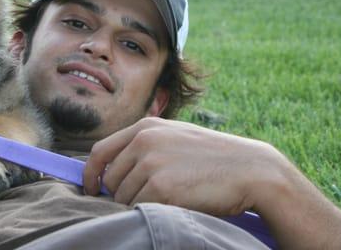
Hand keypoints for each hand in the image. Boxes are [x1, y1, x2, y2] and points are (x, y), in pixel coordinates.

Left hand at [83, 117, 279, 216]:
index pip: (100, 151)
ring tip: (168, 199)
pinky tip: (174, 206)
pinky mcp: (162, 188)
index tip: (91, 188)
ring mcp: (152, 164)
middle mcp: (144, 141)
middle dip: (122, 194)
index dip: (90, 173)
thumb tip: (112, 171)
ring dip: (138, 205)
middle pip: (111, 179)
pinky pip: (139, 209)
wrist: (250, 168)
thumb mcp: (174, 137)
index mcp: (145, 127)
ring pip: (123, 198)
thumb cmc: (212, 157)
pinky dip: (151, 213)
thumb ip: (144, 146)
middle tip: (148, 199)